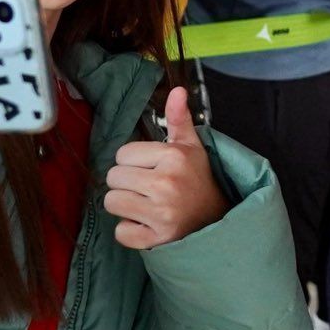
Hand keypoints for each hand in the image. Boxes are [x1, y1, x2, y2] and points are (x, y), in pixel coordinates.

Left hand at [104, 85, 227, 248]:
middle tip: (148, 188)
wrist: (217, 218)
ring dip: (125, 206)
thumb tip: (178, 89)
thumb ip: (178, 118)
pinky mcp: (157, 239)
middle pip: (113, 178)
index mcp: (173, 157)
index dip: (134, 162)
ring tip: (146, 204)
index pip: (122, 154)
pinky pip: (122, 232)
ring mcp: (162, 213)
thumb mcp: (190, 146)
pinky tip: (149, 224)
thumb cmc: (197, 178)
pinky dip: (132, 231)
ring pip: (112, 203)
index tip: (152, 169)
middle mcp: (166, 184)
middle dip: (127, 183)